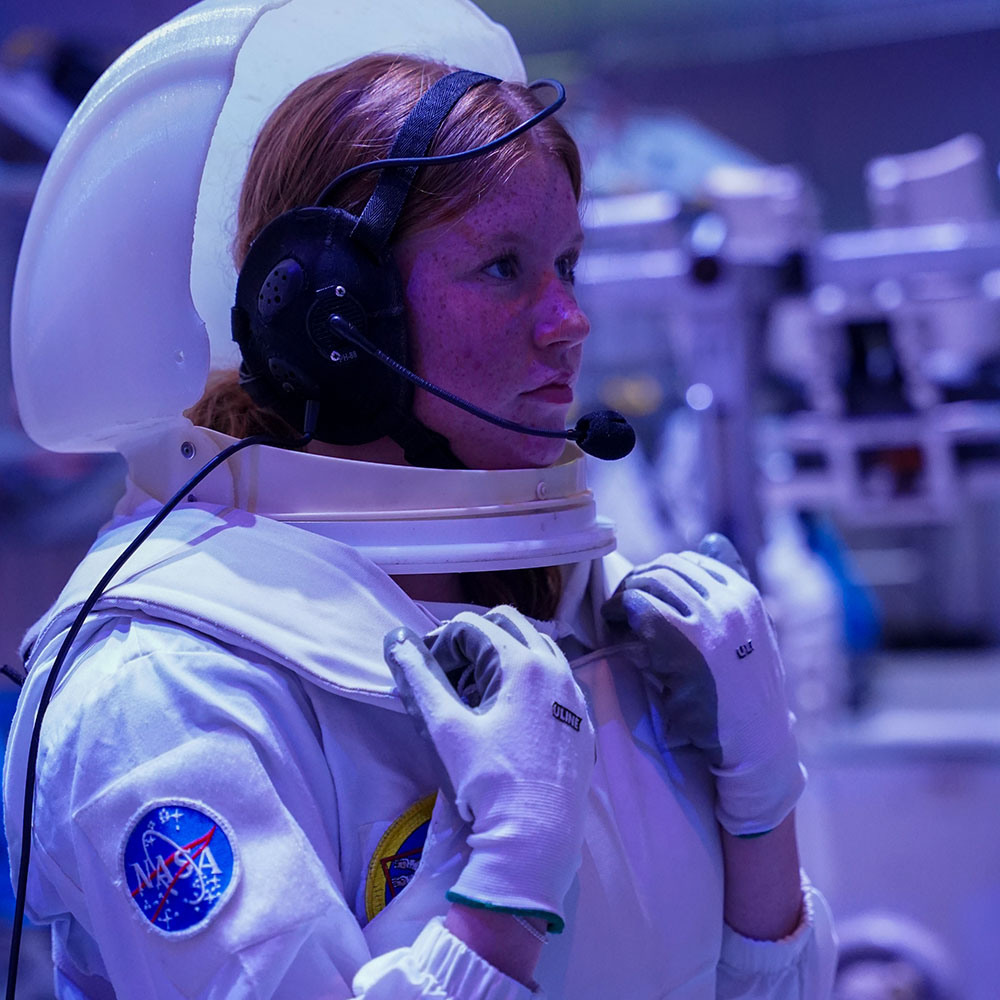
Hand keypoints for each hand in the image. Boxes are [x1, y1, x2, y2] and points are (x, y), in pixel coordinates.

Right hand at [383, 606, 594, 931]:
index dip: (441, 642)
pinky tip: (512, 717)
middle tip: (451, 677)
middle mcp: (558, 670)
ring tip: (480, 695)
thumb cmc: (488, 782)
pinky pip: (557, 683)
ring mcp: (576, 698)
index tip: (425, 672)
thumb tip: (396, 639)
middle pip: (511, 627)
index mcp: (524, 663)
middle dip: (475, 642)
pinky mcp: (583, 725)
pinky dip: (531, 683)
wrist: (536, 840)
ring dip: (506, 658)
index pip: (473, 627)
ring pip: (539, 651)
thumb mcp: (445, 728)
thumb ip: (419, 677)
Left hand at [602, 541, 803, 836]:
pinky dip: (621, 616)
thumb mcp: (748, 632)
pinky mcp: (687, 643)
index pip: (689, 560)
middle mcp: (731, 600)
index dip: (658, 576)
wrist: (755, 744)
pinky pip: (641, 609)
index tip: (645, 600)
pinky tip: (619, 637)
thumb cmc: (744, 693)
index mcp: (745, 594)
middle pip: (665, 568)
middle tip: (622, 612)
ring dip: (626, 599)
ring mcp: (711, 619)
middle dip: (637, 585)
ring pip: (649, 582)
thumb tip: (710, 539)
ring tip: (618, 624)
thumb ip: (729, 587)